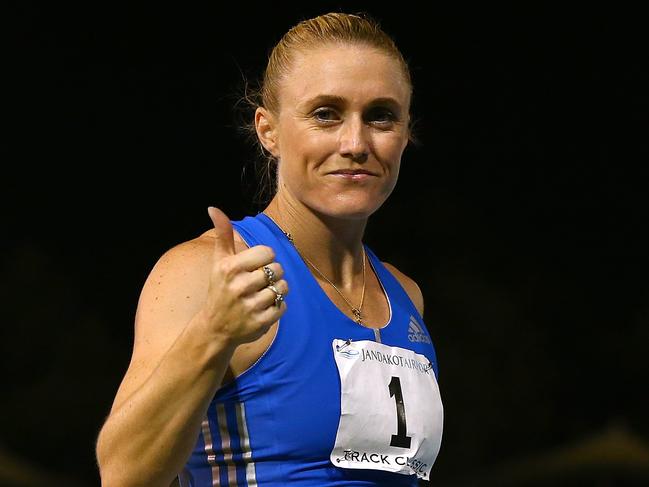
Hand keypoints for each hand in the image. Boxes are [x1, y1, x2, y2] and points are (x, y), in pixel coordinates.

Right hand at [204, 207, 287, 345]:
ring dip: (277, 290)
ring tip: (262, 294)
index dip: (265, 258)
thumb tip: (213, 208)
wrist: (215, 328)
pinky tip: (263, 308)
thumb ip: (223, 235)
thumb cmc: (220, 289)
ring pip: (283, 287)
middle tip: (258, 282)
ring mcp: (250, 306)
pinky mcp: (260, 322)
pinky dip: (277, 306)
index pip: (268, 252)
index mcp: (230, 268)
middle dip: (272, 274)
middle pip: (277, 269)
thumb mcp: (219, 261)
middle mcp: (240, 286)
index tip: (254, 266)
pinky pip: (283, 306)